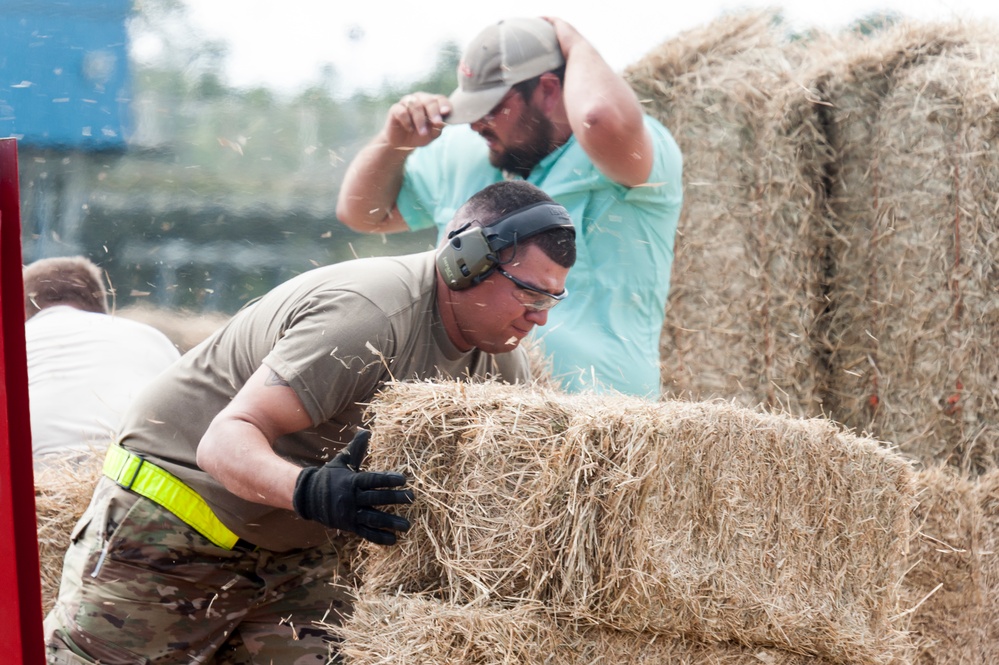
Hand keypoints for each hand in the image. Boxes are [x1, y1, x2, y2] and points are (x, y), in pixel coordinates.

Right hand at [292, 429, 412, 544]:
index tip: (404, 480)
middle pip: (376, 499)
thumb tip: (366, 431)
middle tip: (412, 498)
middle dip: (394, 499)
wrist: (308, 497)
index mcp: (351, 481)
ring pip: (373, 519)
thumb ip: (356, 449)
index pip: (372, 480)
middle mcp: (351, 498)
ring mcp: (350, 514)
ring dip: (391, 522)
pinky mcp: (349, 526)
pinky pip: (365, 533)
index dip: (388, 480)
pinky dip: (379, 537)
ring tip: (407, 525)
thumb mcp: (341, 461)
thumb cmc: (330, 476)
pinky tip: (393, 539)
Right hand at [385, 92, 449, 148]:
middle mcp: (419, 99)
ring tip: (423, 132)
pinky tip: (409, 129)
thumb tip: (442, 122)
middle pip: (428, 100)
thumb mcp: (432, 134)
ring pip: (415, 105)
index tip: (446, 112)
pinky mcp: (395, 109)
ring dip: (420, 120)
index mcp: (431, 103)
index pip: (440, 99)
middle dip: (434, 112)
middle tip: (437, 123)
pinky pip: (402, 111)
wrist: (403, 143)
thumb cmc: (420, 135)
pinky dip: (407, 120)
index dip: (444, 104)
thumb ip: (438, 127)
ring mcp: (407, 102)